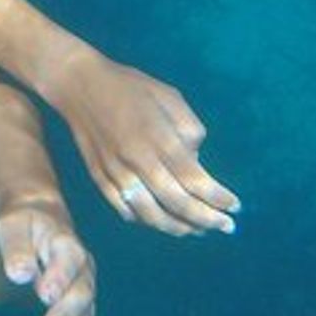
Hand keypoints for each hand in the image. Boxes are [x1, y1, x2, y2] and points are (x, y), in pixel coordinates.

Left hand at [0, 203, 95, 315]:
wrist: (43, 220)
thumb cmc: (24, 224)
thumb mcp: (13, 227)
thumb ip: (17, 248)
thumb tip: (19, 273)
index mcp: (65, 241)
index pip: (68, 260)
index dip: (59, 277)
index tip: (44, 296)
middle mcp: (83, 264)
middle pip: (80, 293)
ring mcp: (85, 283)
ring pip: (83, 313)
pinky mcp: (81, 299)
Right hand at [55, 51, 241, 234]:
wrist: (79, 85)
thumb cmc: (130, 87)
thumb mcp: (169, 95)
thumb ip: (189, 128)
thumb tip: (196, 161)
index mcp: (158, 137)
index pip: (194, 179)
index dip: (218, 198)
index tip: (235, 207)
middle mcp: (137, 160)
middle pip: (176, 203)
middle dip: (206, 219)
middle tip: (226, 227)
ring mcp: (116, 172)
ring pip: (150, 214)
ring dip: (178, 227)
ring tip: (197, 230)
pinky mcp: (99, 178)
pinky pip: (124, 209)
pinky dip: (145, 220)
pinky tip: (161, 220)